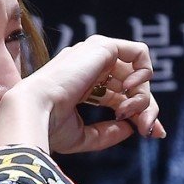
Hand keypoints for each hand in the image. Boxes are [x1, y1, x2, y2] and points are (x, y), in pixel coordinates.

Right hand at [19, 35, 165, 153]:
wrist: (33, 110)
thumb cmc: (47, 125)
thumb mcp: (82, 136)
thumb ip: (107, 132)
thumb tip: (131, 128)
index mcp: (79, 85)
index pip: (117, 95)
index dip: (137, 112)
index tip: (149, 131)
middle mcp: (87, 68)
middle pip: (130, 85)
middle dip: (145, 107)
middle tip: (146, 127)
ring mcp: (93, 55)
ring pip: (136, 71)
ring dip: (142, 96)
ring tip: (126, 112)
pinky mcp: (101, 47)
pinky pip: (138, 52)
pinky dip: (143, 72)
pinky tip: (129, 90)